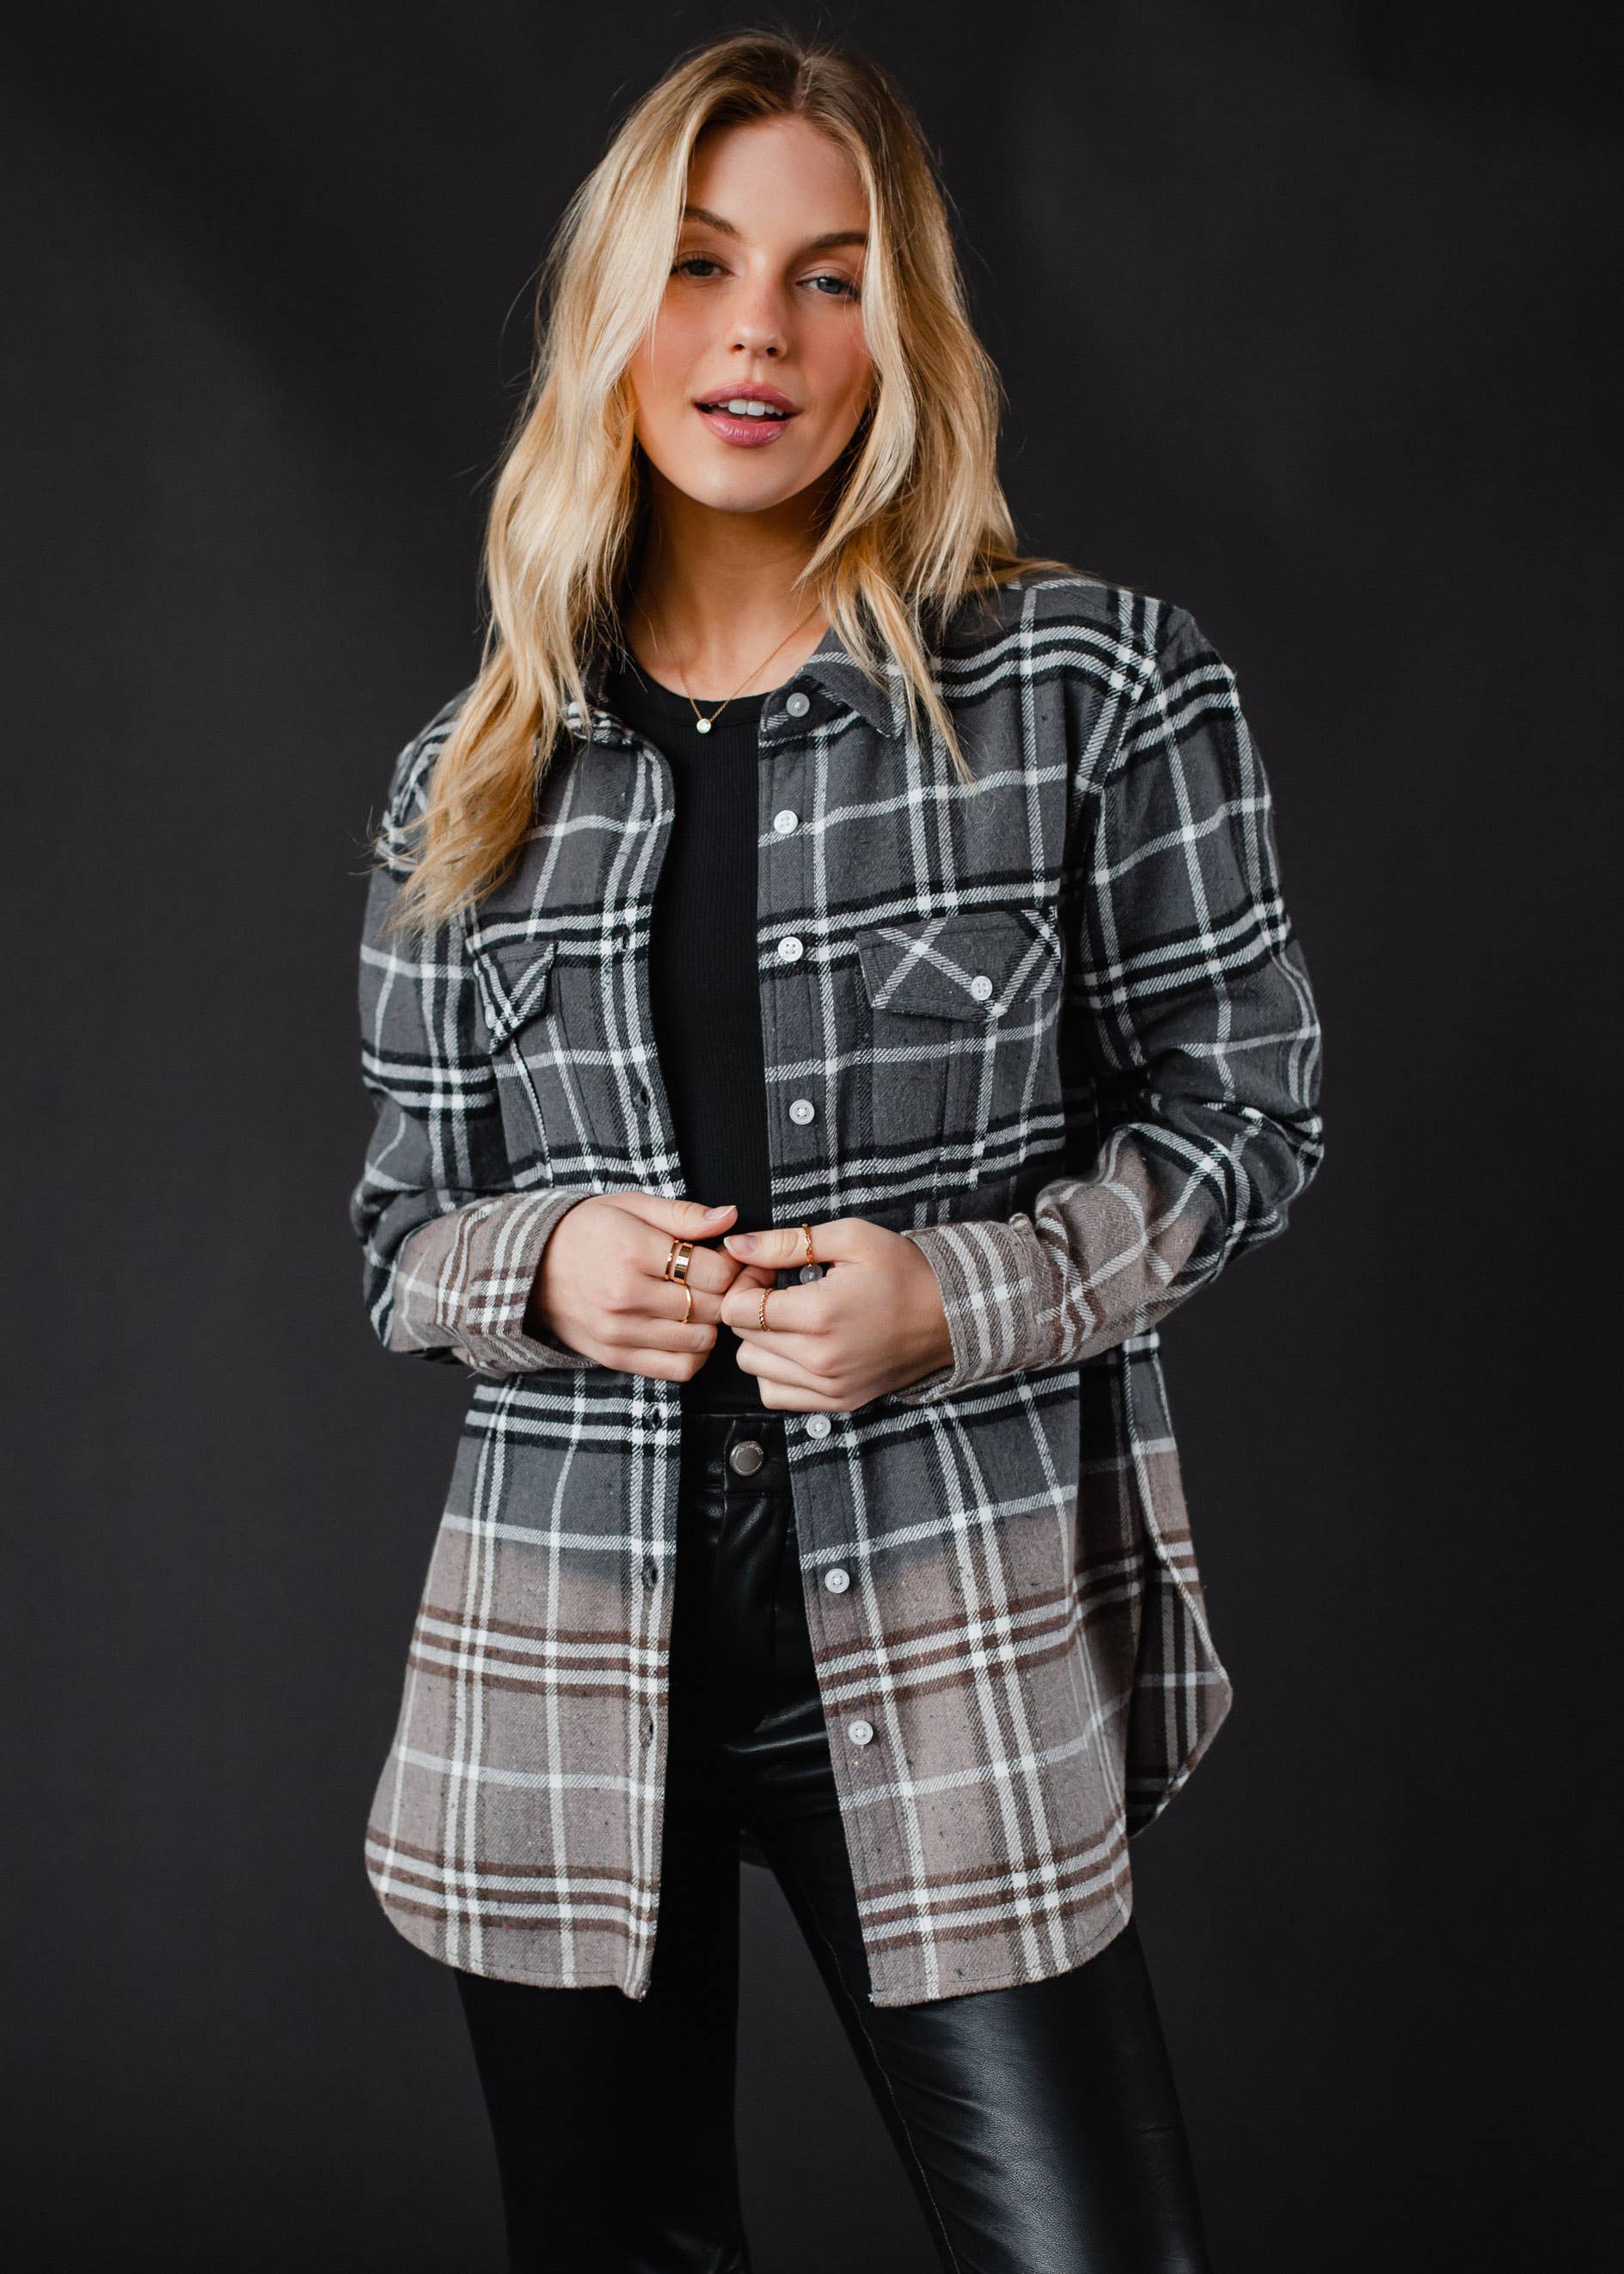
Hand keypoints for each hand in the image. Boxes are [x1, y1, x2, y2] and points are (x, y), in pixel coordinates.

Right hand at [531, 1192, 751, 1379]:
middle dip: (725, 1294)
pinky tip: (686, 1330)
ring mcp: (619, 1333)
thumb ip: (683, 1214)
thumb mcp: (630, 1205)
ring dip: (711, 1325)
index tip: (725, 1258)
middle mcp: (625, 1297)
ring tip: (699, 1303)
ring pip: (700, 1342)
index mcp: (632, 1252)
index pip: (713, 1272)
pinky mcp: (614, 1357)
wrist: (530, 1267)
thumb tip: (730, 1218)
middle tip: (718, 1281)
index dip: (731, 1265)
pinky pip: (677, 1369)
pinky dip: (694, 1354)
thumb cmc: (587, 1229)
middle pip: (711, 1308)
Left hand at [716, 1217, 954, 1410]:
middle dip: (751, 1309)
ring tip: (791, 1319)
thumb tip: (736, 1246)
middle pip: (742, 1339)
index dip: (745, 1283)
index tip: (768, 1272)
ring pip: (754, 1369)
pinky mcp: (837, 1402)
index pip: (738, 1310)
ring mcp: (829, 1386)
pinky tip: (797, 1348)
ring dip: (762, 1341)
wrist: (950, 1316)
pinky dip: (776, 1372)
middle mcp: (819, 1358)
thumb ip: (786, 1243)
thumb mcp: (851, 1238)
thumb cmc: (903, 1271)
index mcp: (819, 1314)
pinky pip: (775, 1395)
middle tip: (781, 1290)